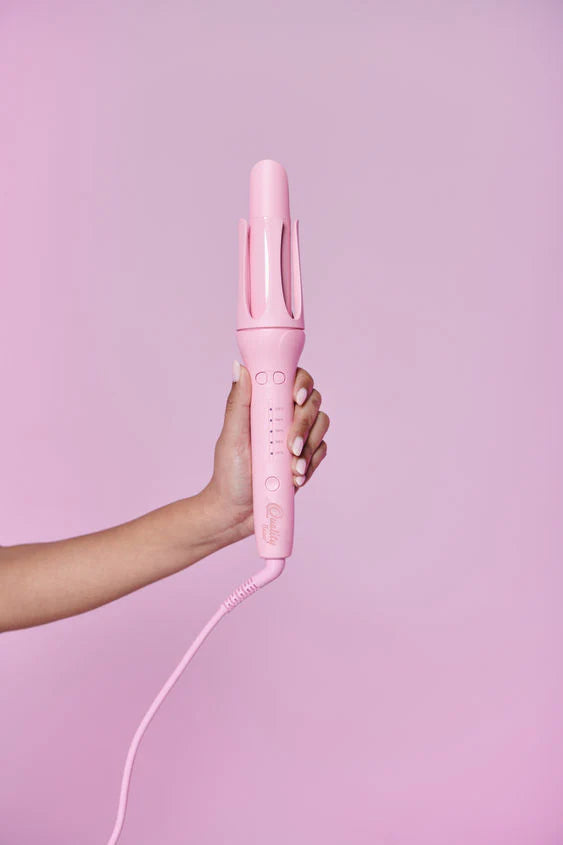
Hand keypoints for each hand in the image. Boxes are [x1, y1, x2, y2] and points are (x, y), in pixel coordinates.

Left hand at [204, 361, 329, 540]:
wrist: (237, 512)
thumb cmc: (229, 473)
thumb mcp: (232, 437)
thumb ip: (238, 403)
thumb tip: (239, 367)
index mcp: (265, 405)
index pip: (292, 379)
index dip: (301, 382)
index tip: (295, 398)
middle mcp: (284, 416)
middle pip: (313, 401)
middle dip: (305, 423)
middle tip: (290, 446)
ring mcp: (297, 437)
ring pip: (322, 425)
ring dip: (310, 446)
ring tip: (292, 468)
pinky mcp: (306, 458)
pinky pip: (322, 451)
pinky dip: (311, 463)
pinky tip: (295, 477)